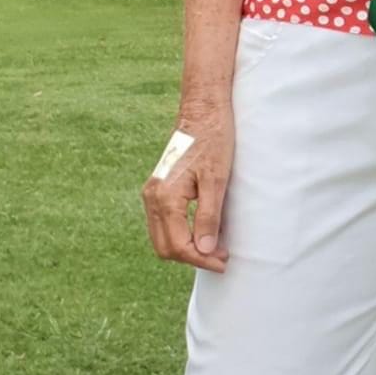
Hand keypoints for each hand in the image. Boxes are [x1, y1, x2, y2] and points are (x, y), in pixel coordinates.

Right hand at [141, 94, 234, 273]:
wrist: (202, 111)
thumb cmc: (213, 140)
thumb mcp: (217, 180)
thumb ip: (209, 217)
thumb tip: (206, 250)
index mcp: (164, 197)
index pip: (178, 245)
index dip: (201, 259)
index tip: (223, 263)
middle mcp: (152, 197)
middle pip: (165, 247)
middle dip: (192, 258)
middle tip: (221, 259)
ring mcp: (152, 193)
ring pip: (162, 237)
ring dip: (186, 248)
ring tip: (215, 249)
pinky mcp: (158, 189)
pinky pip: (163, 223)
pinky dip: (180, 234)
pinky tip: (202, 233)